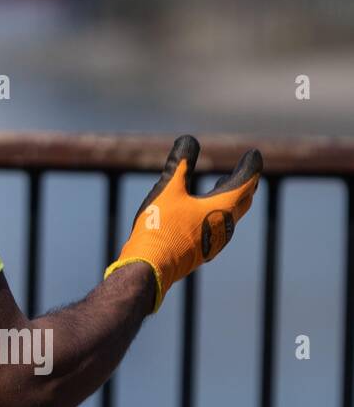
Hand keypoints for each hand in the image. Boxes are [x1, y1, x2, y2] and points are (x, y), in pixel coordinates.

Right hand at [106, 135, 262, 312]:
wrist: (151, 266)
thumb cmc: (161, 227)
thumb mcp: (168, 190)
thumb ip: (179, 164)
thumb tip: (189, 140)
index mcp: (222, 209)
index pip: (245, 183)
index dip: (250, 167)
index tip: (254, 154)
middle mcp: (225, 226)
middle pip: (242, 201)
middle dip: (245, 184)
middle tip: (246, 171)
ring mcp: (215, 241)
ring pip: (230, 215)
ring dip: (231, 199)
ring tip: (223, 187)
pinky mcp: (202, 250)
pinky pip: (218, 226)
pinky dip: (217, 212)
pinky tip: (202, 213)